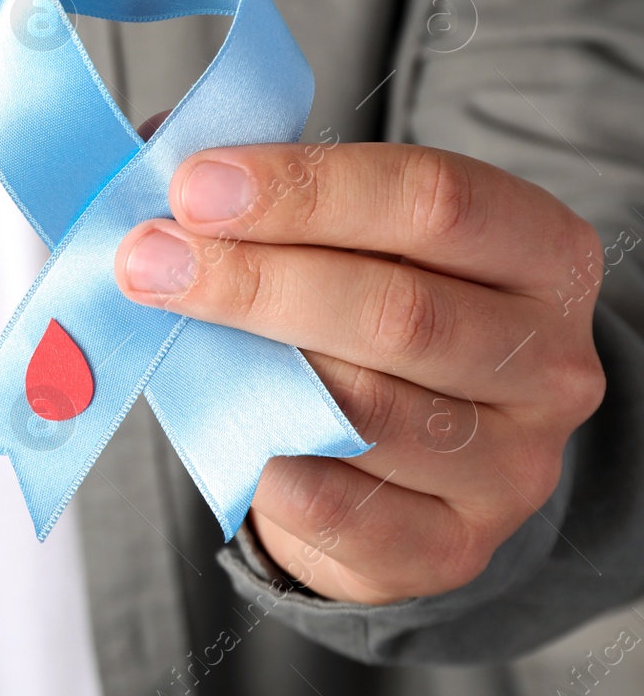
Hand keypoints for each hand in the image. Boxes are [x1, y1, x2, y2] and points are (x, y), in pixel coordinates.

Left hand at [112, 138, 607, 603]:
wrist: (402, 461)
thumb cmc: (360, 318)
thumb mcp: (343, 237)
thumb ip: (265, 189)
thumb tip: (154, 146)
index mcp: (537, 250)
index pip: (433, 199)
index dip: (306, 189)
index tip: (192, 186)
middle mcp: (548, 359)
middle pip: (399, 311)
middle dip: (254, 281)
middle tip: (147, 260)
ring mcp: (513, 464)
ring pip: (371, 411)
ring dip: (250, 370)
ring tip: (166, 334)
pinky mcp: (455, 548)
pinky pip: (346, 510)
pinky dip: (272, 471)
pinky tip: (227, 433)